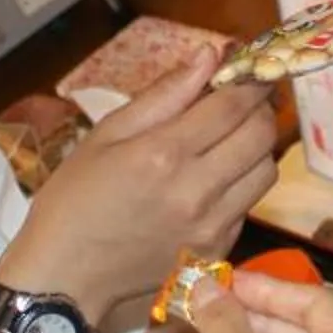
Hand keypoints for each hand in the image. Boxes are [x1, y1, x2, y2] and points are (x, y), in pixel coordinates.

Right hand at [0, 50, 276, 314]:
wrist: (66, 276)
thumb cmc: (75, 199)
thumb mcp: (106, 135)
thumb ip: (163, 95)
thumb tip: (209, 56)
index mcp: (164, 154)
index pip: (234, 105)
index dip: (251, 81)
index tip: (252, 70)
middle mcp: (197, 191)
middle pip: (262, 136)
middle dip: (259, 110)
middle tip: (239, 104)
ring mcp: (212, 226)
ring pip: (266, 172)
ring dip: (255, 149)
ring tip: (227, 143)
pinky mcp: (217, 253)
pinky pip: (248, 206)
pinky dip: (240, 186)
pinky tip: (210, 184)